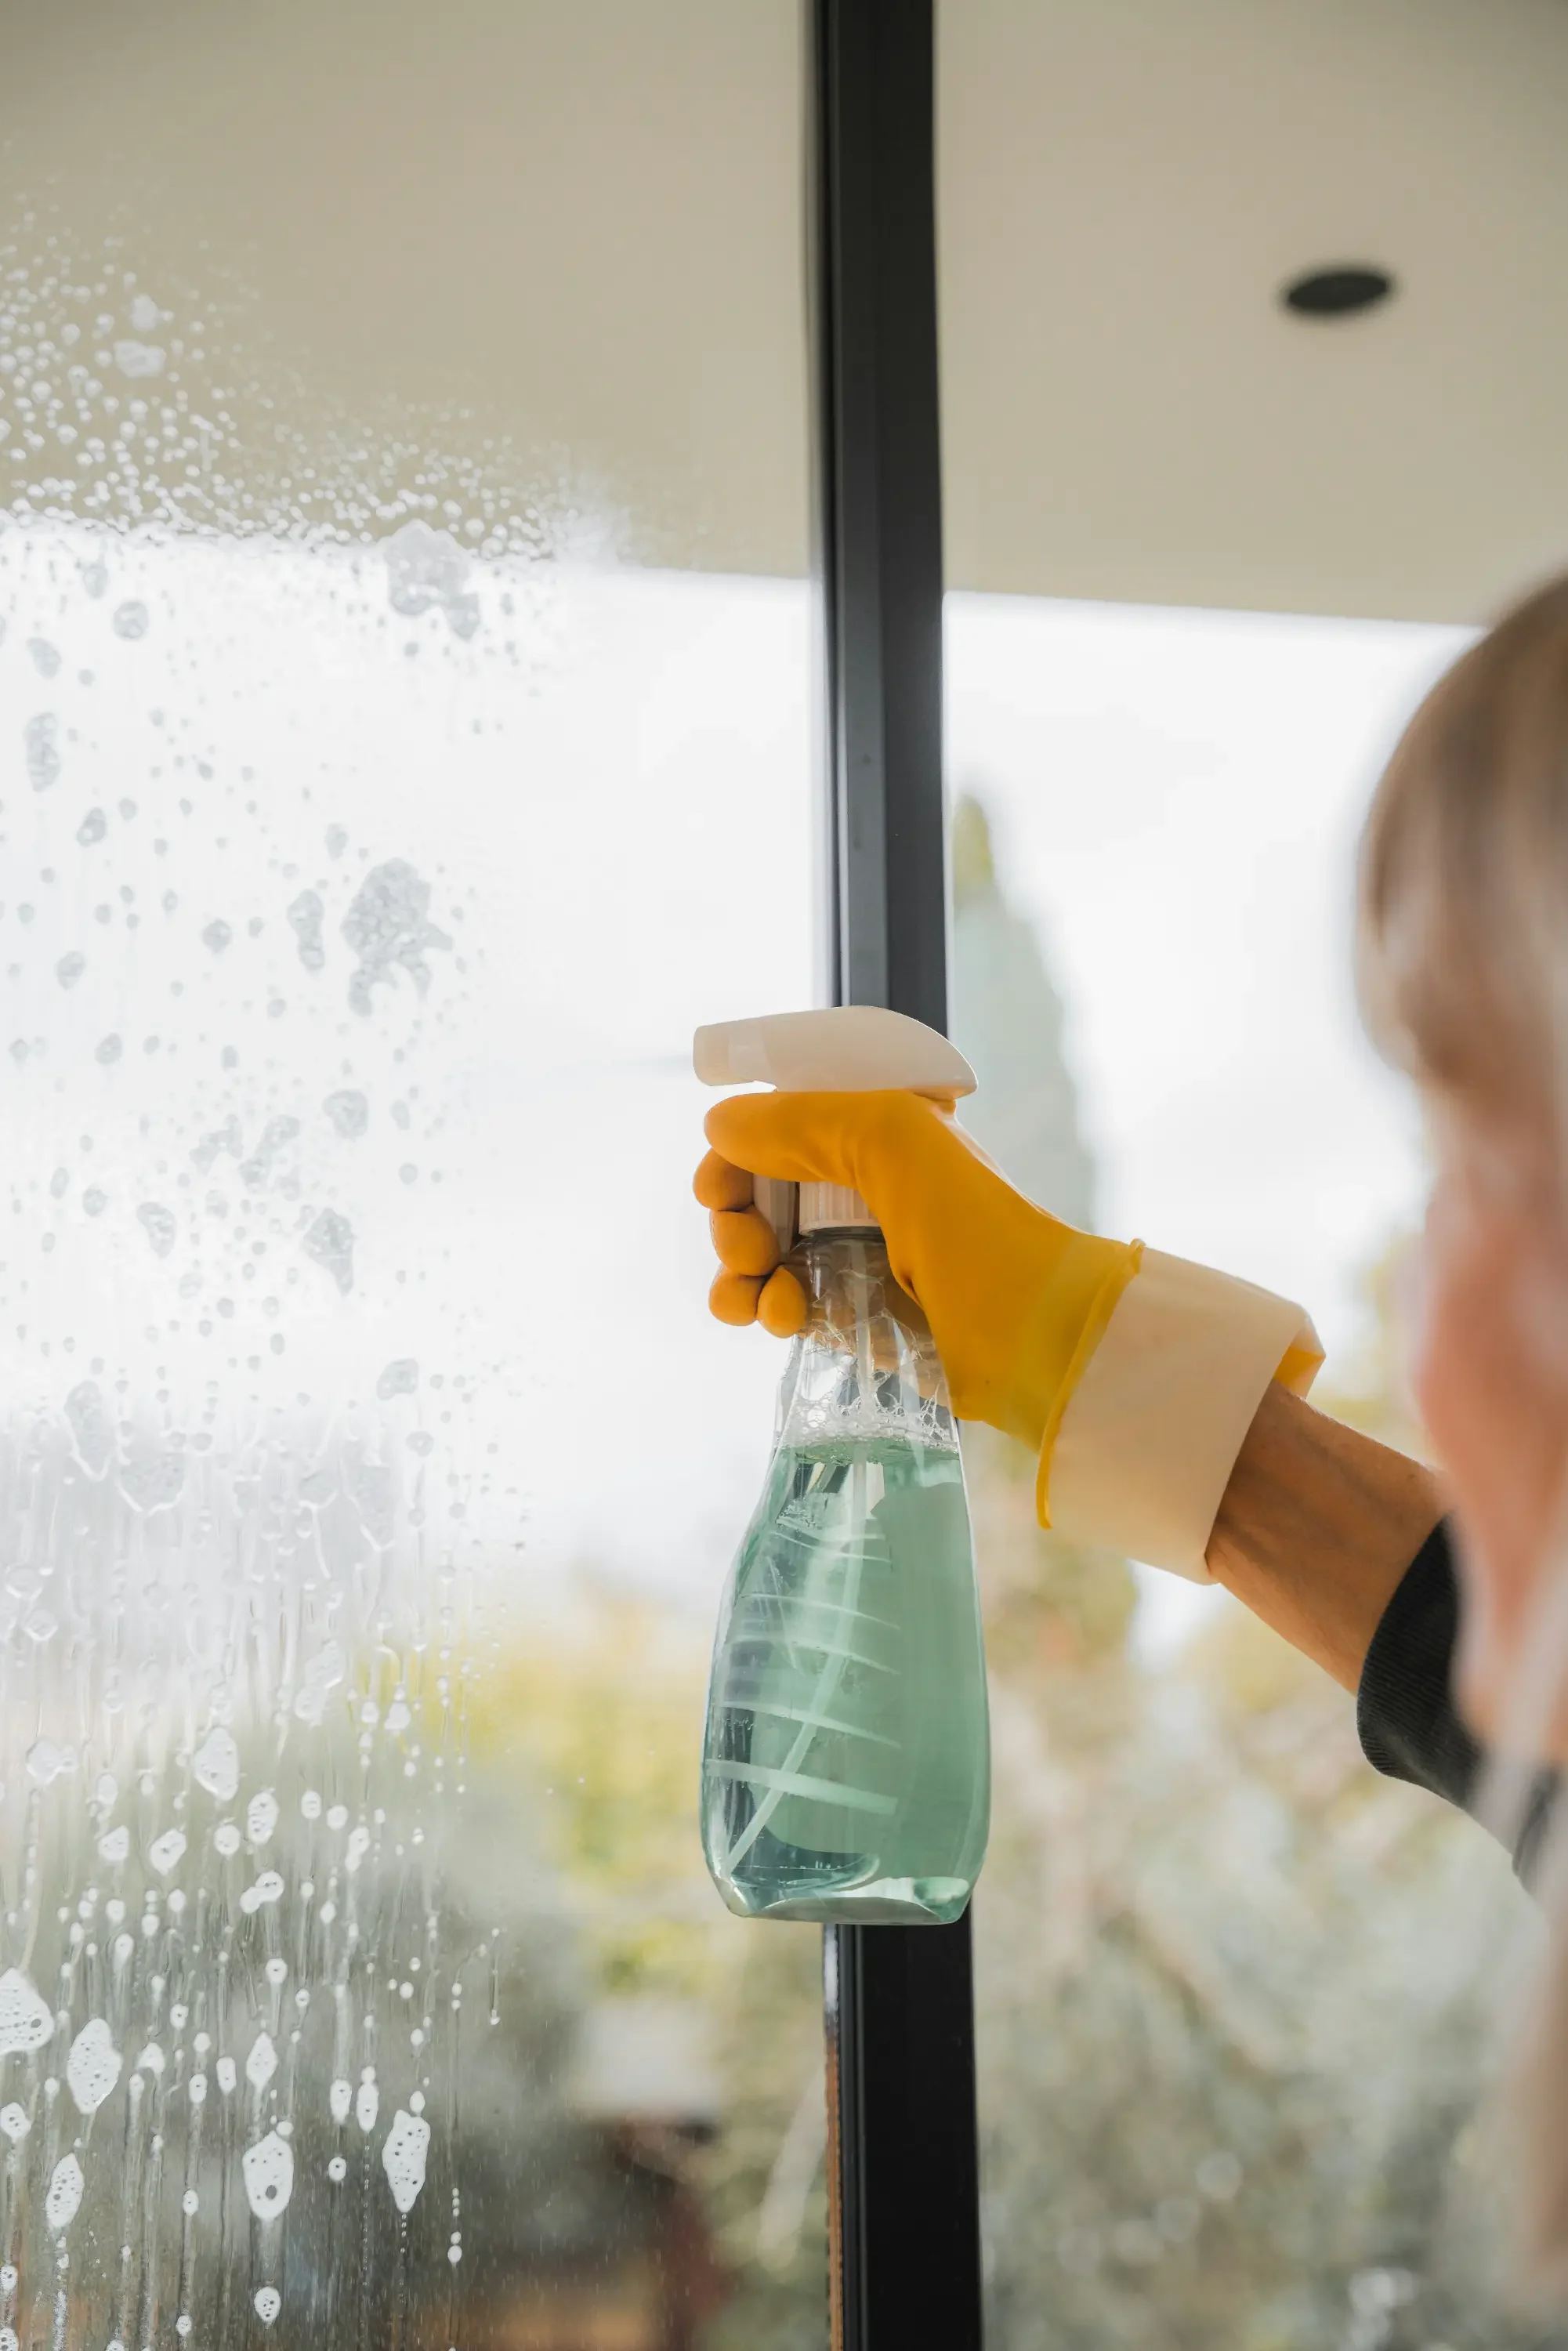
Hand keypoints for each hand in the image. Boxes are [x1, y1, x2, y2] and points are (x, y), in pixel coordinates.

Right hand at [693, 1088, 1138, 1451]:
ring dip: (739, 1272)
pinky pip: (787, 1305)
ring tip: (756, 1298)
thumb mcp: (892, 1137)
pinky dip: (766, 1309)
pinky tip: (781, 1318)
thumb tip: (722, 1126)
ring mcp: (861, 1255)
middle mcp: (867, 1189)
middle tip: (748, 1249)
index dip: (737, 1154)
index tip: (715, 1190)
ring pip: (764, 1254)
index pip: (780, 1129)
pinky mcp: (859, 1318)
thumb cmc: (975, 1227)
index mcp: (880, 1135)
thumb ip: (802, 1119)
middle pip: (761, 1194)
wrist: (1034, 1336)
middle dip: (735, 1220)